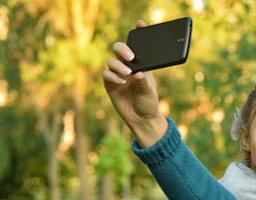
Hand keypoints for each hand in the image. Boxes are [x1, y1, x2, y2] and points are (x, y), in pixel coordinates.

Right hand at [102, 20, 167, 147]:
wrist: (142, 119)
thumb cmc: (149, 103)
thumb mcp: (149, 92)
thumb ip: (144, 82)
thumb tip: (138, 72)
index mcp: (141, 64)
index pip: (137, 46)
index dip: (138, 33)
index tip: (140, 24)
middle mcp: (128, 66)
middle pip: (119, 49)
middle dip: (123, 49)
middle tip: (130, 57)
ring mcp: (118, 74)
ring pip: (111, 61)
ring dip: (118, 65)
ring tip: (128, 74)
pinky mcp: (110, 84)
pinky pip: (106, 75)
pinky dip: (113, 76)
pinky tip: (121, 81)